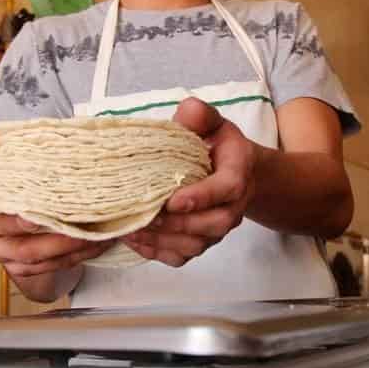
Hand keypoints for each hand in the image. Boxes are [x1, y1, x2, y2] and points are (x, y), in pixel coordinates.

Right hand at [0, 161, 112, 299]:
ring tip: (86, 233)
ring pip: (24, 252)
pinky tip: (94, 244)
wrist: (32, 210)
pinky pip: (44, 267)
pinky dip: (72, 256)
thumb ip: (30, 152)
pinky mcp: (18, 267)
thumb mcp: (21, 160)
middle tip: (47, 217)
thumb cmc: (25, 180)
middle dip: (22, 224)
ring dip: (58, 245)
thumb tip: (67, 142)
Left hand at [121, 98, 258, 266]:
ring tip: (132, 229)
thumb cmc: (218, 145)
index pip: (227, 189)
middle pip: (213, 224)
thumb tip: (188, 110)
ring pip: (196, 245)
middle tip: (145, 215)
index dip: (201, 197)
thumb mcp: (213, 123)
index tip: (173, 201)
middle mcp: (232, 207)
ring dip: (163, 241)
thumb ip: (200, 115)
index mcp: (237, 173)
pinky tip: (134, 240)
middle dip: (177, 224)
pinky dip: (157, 253)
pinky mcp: (201, 242)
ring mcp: (217, 229)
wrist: (231, 171)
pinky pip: (182, 257)